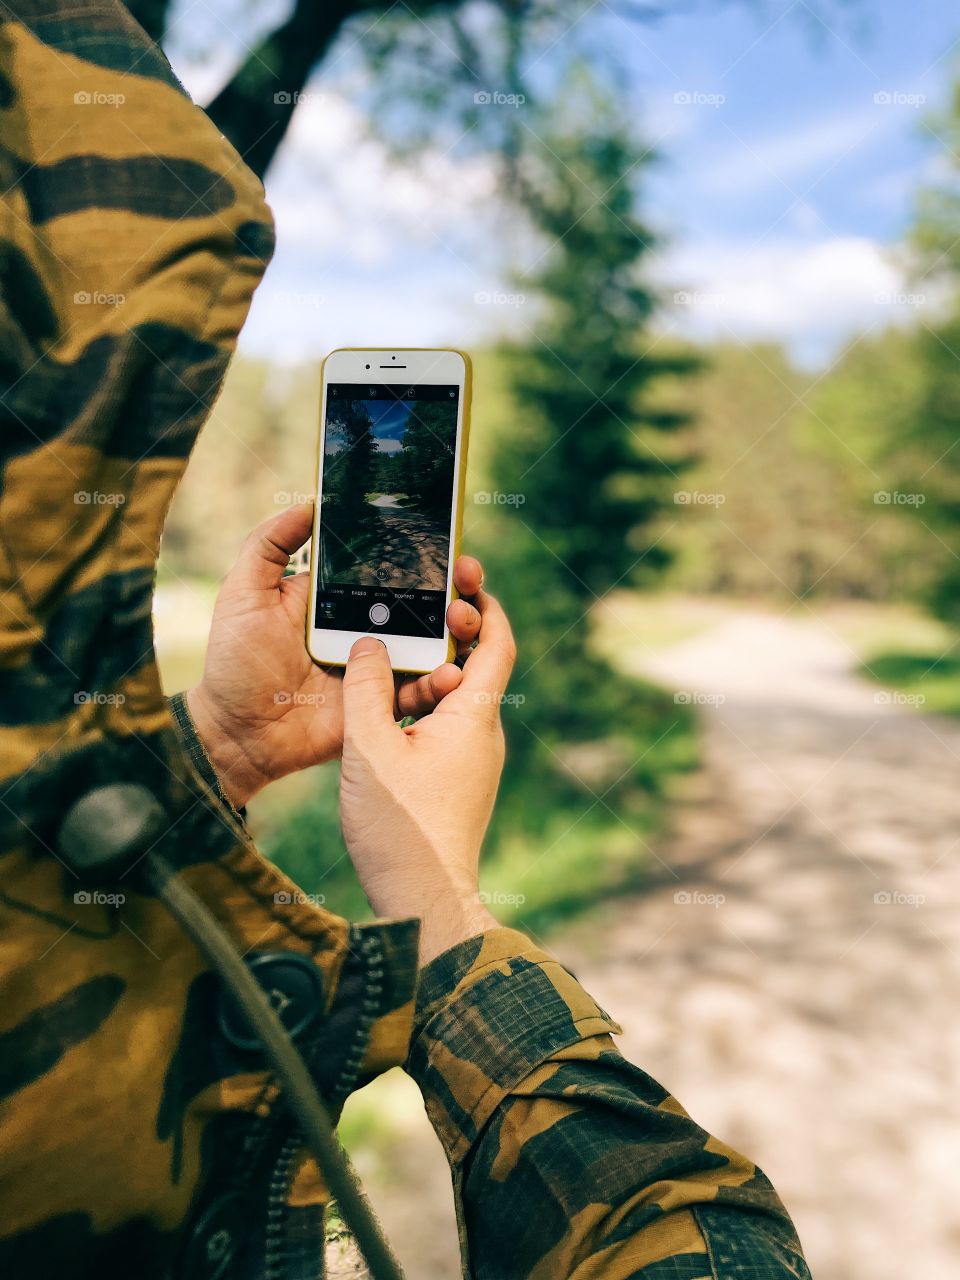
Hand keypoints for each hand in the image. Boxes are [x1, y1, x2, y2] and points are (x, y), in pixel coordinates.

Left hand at [185, 503, 485, 809]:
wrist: (237, 733)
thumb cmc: (236, 662)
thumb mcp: (244, 593)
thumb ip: (269, 545)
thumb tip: (309, 504)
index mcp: (339, 598)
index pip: (388, 569)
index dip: (420, 555)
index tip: (448, 539)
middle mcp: (365, 629)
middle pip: (420, 604)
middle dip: (451, 589)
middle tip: (467, 578)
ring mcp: (377, 667)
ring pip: (430, 645)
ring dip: (455, 631)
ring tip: (464, 619)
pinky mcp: (382, 703)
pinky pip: (419, 690)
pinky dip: (439, 681)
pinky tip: (451, 670)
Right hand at [339, 583, 516, 963]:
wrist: (424, 902)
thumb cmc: (400, 830)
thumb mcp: (370, 751)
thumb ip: (367, 690)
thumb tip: (368, 644)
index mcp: (474, 718)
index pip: (496, 643)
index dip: (485, 604)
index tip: (465, 577)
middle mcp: (484, 734)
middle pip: (476, 664)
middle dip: (452, 629)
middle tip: (422, 600)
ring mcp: (474, 759)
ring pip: (457, 696)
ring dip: (432, 667)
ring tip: (393, 645)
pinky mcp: (458, 780)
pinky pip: (445, 724)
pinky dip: (423, 701)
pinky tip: (387, 702)